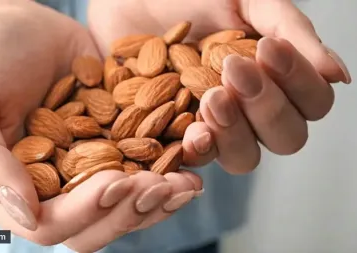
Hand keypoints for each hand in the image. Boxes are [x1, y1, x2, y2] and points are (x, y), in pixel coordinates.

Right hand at [0, 1, 201, 250]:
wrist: (23, 29)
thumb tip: (23, 215)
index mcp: (12, 192)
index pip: (50, 225)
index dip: (85, 212)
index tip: (116, 181)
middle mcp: (53, 192)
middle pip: (96, 226)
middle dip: (131, 210)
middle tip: (162, 185)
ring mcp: (86, 173)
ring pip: (126, 207)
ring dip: (159, 200)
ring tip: (186, 183)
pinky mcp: (113, 150)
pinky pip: (143, 173)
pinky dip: (169, 172)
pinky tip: (192, 162)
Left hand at [88, 0, 350, 173]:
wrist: (130, 0)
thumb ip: (291, 31)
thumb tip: (337, 75)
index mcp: (276, 76)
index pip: (312, 101)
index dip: (299, 84)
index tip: (267, 50)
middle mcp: (251, 108)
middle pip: (286, 138)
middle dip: (267, 108)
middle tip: (235, 70)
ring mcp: (214, 126)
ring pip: (246, 158)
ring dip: (236, 134)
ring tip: (213, 98)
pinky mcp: (176, 136)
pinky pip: (197, 160)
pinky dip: (199, 150)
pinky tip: (194, 132)